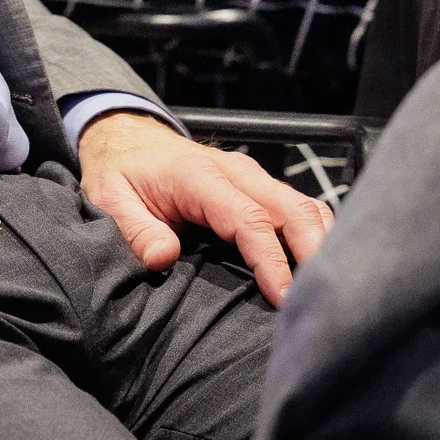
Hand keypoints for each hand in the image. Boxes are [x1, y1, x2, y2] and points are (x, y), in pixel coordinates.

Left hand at [76, 111, 333, 307]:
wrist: (129, 138)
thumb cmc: (122, 171)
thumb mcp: (110, 197)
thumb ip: (135, 228)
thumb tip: (163, 258)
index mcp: (200, 177)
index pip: (249, 219)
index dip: (271, 259)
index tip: (284, 297)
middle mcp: (236, 172)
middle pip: (291, 209)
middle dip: (313, 253)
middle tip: (322, 300)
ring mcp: (253, 177)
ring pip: (304, 206)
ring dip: (321, 244)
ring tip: (328, 290)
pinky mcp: (260, 186)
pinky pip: (299, 207)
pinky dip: (316, 234)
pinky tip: (320, 267)